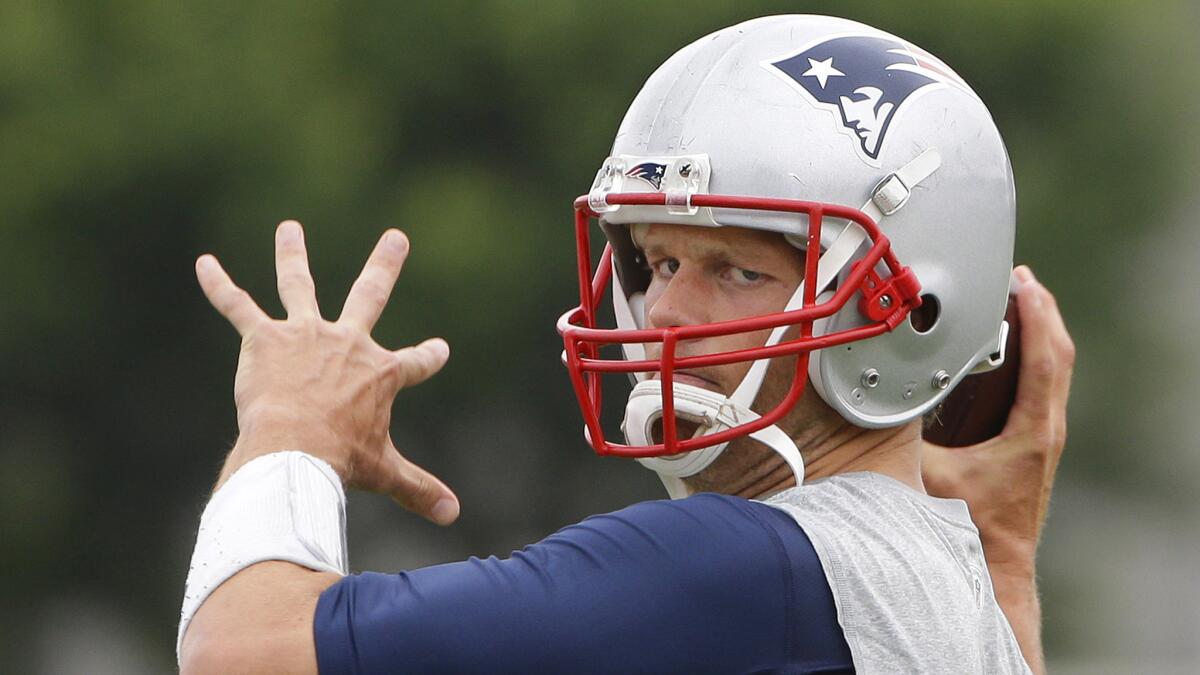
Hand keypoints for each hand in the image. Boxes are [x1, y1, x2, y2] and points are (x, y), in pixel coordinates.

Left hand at [195, 220, 459, 524]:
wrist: (294, 449)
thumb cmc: (340, 460)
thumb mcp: (385, 474)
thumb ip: (419, 489)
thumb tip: (453, 515)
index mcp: (379, 374)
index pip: (416, 362)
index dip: (430, 357)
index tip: (440, 349)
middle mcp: (347, 344)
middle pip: (370, 296)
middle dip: (385, 265)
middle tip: (396, 238)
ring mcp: (304, 335)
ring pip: (300, 285)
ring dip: (293, 254)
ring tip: (289, 228)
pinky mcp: (264, 339)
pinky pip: (238, 306)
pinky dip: (219, 286)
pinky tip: (203, 263)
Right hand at [921, 265, 1073, 572]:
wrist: (996, 568)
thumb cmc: (969, 528)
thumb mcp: (928, 477)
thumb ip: (902, 440)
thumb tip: (870, 407)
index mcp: (1031, 431)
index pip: (1045, 358)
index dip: (1036, 315)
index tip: (1023, 282)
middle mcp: (1045, 430)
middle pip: (1057, 354)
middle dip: (1040, 310)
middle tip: (1016, 278)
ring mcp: (1043, 437)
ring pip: (1053, 370)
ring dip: (1038, 331)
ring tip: (1015, 300)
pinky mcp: (1033, 443)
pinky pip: (1042, 386)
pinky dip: (1030, 356)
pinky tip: (1006, 348)